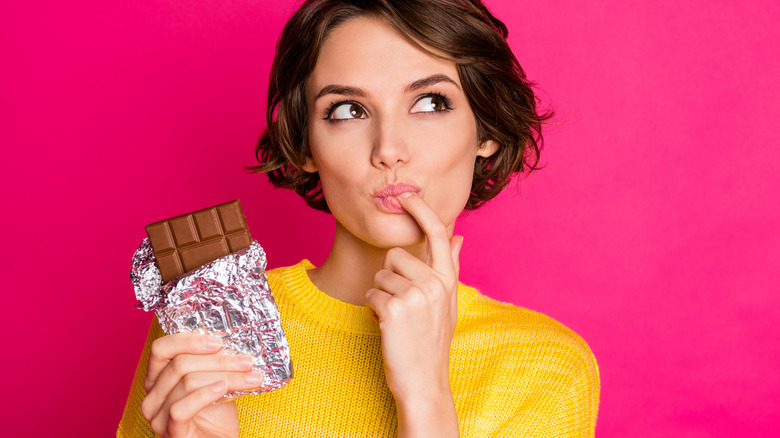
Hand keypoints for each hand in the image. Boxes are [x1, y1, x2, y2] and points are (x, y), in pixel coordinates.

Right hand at [141, 333, 261, 436]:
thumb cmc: (216, 414)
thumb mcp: (215, 380)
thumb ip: (212, 363)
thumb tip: (226, 340)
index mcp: (157, 377)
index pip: (161, 349)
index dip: (189, 341)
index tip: (218, 341)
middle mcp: (152, 395)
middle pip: (180, 364)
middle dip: (219, 360)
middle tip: (247, 361)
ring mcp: (157, 415)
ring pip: (186, 382)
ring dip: (225, 376)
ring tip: (250, 376)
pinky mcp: (169, 432)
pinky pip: (180, 408)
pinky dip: (204, 395)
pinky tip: (223, 389)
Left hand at [364, 192, 461, 435]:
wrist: (424, 382)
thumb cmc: (432, 341)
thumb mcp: (449, 303)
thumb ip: (453, 266)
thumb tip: (459, 235)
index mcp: (449, 280)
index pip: (438, 233)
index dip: (421, 209)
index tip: (407, 195)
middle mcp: (435, 284)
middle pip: (395, 255)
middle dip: (390, 277)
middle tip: (401, 305)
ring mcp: (415, 297)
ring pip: (380, 276)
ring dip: (381, 296)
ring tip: (396, 319)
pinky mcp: (394, 310)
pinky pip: (371, 295)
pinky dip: (373, 311)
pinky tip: (387, 328)